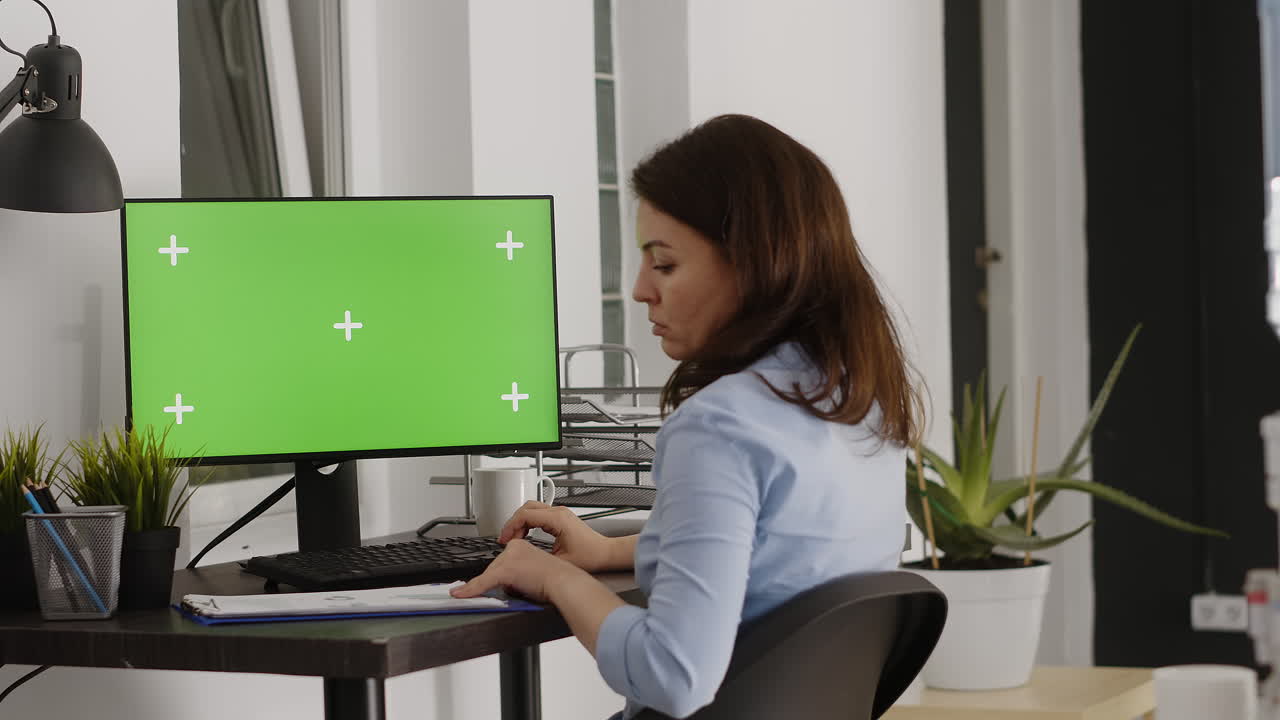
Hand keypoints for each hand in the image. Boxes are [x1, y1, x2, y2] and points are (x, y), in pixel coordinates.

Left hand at [449, 538, 582, 602]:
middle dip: (502, 584)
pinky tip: (460, 595)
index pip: (501, 564)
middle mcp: (513, 547)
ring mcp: (508, 558)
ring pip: (490, 577)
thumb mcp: (533, 575)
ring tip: (524, 590)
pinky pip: (482, 583)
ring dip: (496, 588)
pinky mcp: (504, 570)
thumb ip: (518, 576)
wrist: (565, 584)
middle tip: (525, 588)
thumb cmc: (557, 582)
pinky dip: (470, 590)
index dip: (507, 579)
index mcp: (521, 545)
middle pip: (494, 570)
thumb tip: (505, 588)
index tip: (518, 582)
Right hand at [498, 501, 617, 571]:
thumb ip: (538, 557)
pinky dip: (528, 522)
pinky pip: (539, 513)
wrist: (605, 553)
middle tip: (506, 538)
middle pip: (526, 508)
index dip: (511, 527)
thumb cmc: (590, 556)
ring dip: (520, 521)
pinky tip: (526, 534)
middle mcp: (558, 512)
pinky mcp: (560, 517)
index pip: (525, 515)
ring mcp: (560, 513)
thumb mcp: (560, 561)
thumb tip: (521, 558)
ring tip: (514, 538)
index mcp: (557, 519)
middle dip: (513, 522)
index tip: (505, 539)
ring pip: (531, 508)